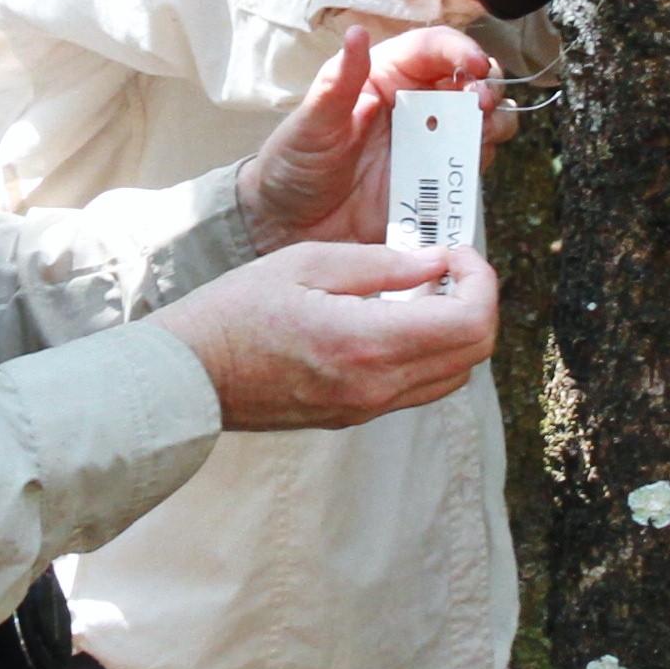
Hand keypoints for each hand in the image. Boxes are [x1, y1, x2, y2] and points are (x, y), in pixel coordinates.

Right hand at [153, 246, 502, 431]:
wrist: (188, 376)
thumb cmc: (234, 312)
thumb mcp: (306, 262)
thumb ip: (382, 262)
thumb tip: (437, 261)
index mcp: (368, 343)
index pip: (470, 323)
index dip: (481, 280)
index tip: (455, 252)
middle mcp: (376, 386)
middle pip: (473, 353)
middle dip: (476, 301)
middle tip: (446, 266)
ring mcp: (367, 408)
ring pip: (453, 374)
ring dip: (455, 329)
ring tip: (422, 289)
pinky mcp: (355, 415)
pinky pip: (418, 386)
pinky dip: (429, 350)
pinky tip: (397, 316)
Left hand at [238, 27, 513, 248]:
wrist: (291, 225)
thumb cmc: (295, 163)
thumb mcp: (313, 122)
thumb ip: (340, 81)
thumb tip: (357, 33)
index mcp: (387, 76)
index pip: (434, 48)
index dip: (460, 50)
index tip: (475, 65)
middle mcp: (416, 105)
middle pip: (471, 81)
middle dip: (487, 86)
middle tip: (481, 104)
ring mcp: (430, 144)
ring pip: (483, 121)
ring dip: (494, 122)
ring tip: (482, 134)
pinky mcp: (436, 181)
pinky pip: (472, 166)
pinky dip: (482, 162)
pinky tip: (470, 166)